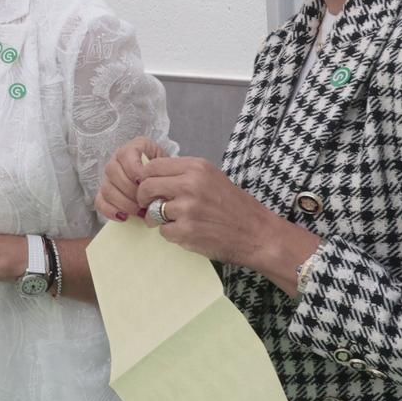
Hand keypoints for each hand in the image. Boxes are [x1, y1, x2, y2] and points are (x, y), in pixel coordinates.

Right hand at [96, 137, 166, 220]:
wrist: (164, 182)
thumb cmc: (166, 174)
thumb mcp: (168, 166)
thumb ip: (162, 171)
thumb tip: (156, 188)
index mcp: (132, 148)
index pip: (125, 154)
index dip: (134, 170)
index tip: (146, 183)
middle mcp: (116, 159)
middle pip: (113, 172)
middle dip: (130, 190)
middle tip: (145, 202)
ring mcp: (108, 176)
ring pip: (107, 188)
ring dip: (124, 203)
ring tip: (140, 212)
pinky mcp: (104, 192)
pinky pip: (100, 201)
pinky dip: (110, 210)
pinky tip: (124, 217)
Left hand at [133, 156, 309, 283]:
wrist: (258, 233)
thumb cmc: (234, 205)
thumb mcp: (211, 178)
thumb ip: (183, 175)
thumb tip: (150, 176)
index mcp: (196, 168)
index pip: (153, 167)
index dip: (145, 179)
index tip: (148, 188)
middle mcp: (190, 185)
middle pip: (146, 187)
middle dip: (143, 199)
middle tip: (149, 206)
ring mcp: (188, 209)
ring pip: (152, 212)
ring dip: (159, 219)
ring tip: (177, 221)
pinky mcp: (187, 231)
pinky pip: (163, 231)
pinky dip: (172, 234)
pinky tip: (188, 232)